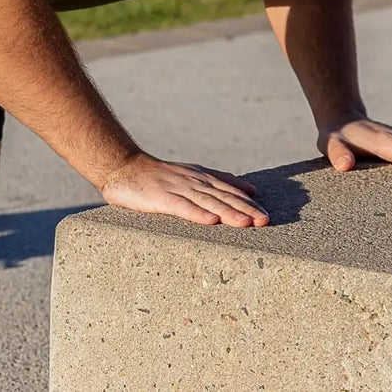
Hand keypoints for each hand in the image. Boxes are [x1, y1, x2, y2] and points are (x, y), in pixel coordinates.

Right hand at [100, 153, 268, 226]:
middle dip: (245, 210)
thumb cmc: (159, 175)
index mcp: (202, 178)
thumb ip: (219, 181)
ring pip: (207, 202)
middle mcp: (193, 182)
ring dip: (228, 213)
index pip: (229, 191)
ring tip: (246, 224)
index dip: (248, 203)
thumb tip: (249, 189)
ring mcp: (177, 189)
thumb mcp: (192, 174)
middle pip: (223, 197)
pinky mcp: (161, 198)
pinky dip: (196, 214)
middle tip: (265, 221)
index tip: (267, 216)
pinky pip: (182, 207)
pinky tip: (210, 221)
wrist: (124, 167)